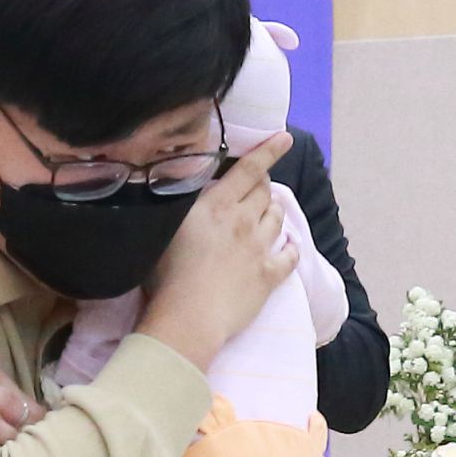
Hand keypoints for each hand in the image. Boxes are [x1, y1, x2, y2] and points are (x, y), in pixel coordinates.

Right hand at [136, 133, 294, 368]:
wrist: (188, 319)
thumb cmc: (165, 275)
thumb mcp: (166, 228)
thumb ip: (184, 207)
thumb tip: (191, 194)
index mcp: (217, 205)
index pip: (248, 170)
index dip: (268, 151)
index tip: (284, 138)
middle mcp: (244, 221)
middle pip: (264, 191)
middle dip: (263, 183)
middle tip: (257, 185)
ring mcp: (260, 248)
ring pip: (278, 218)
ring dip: (274, 210)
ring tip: (267, 212)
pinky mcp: (269, 276)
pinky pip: (290, 255)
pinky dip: (290, 247)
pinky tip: (287, 247)